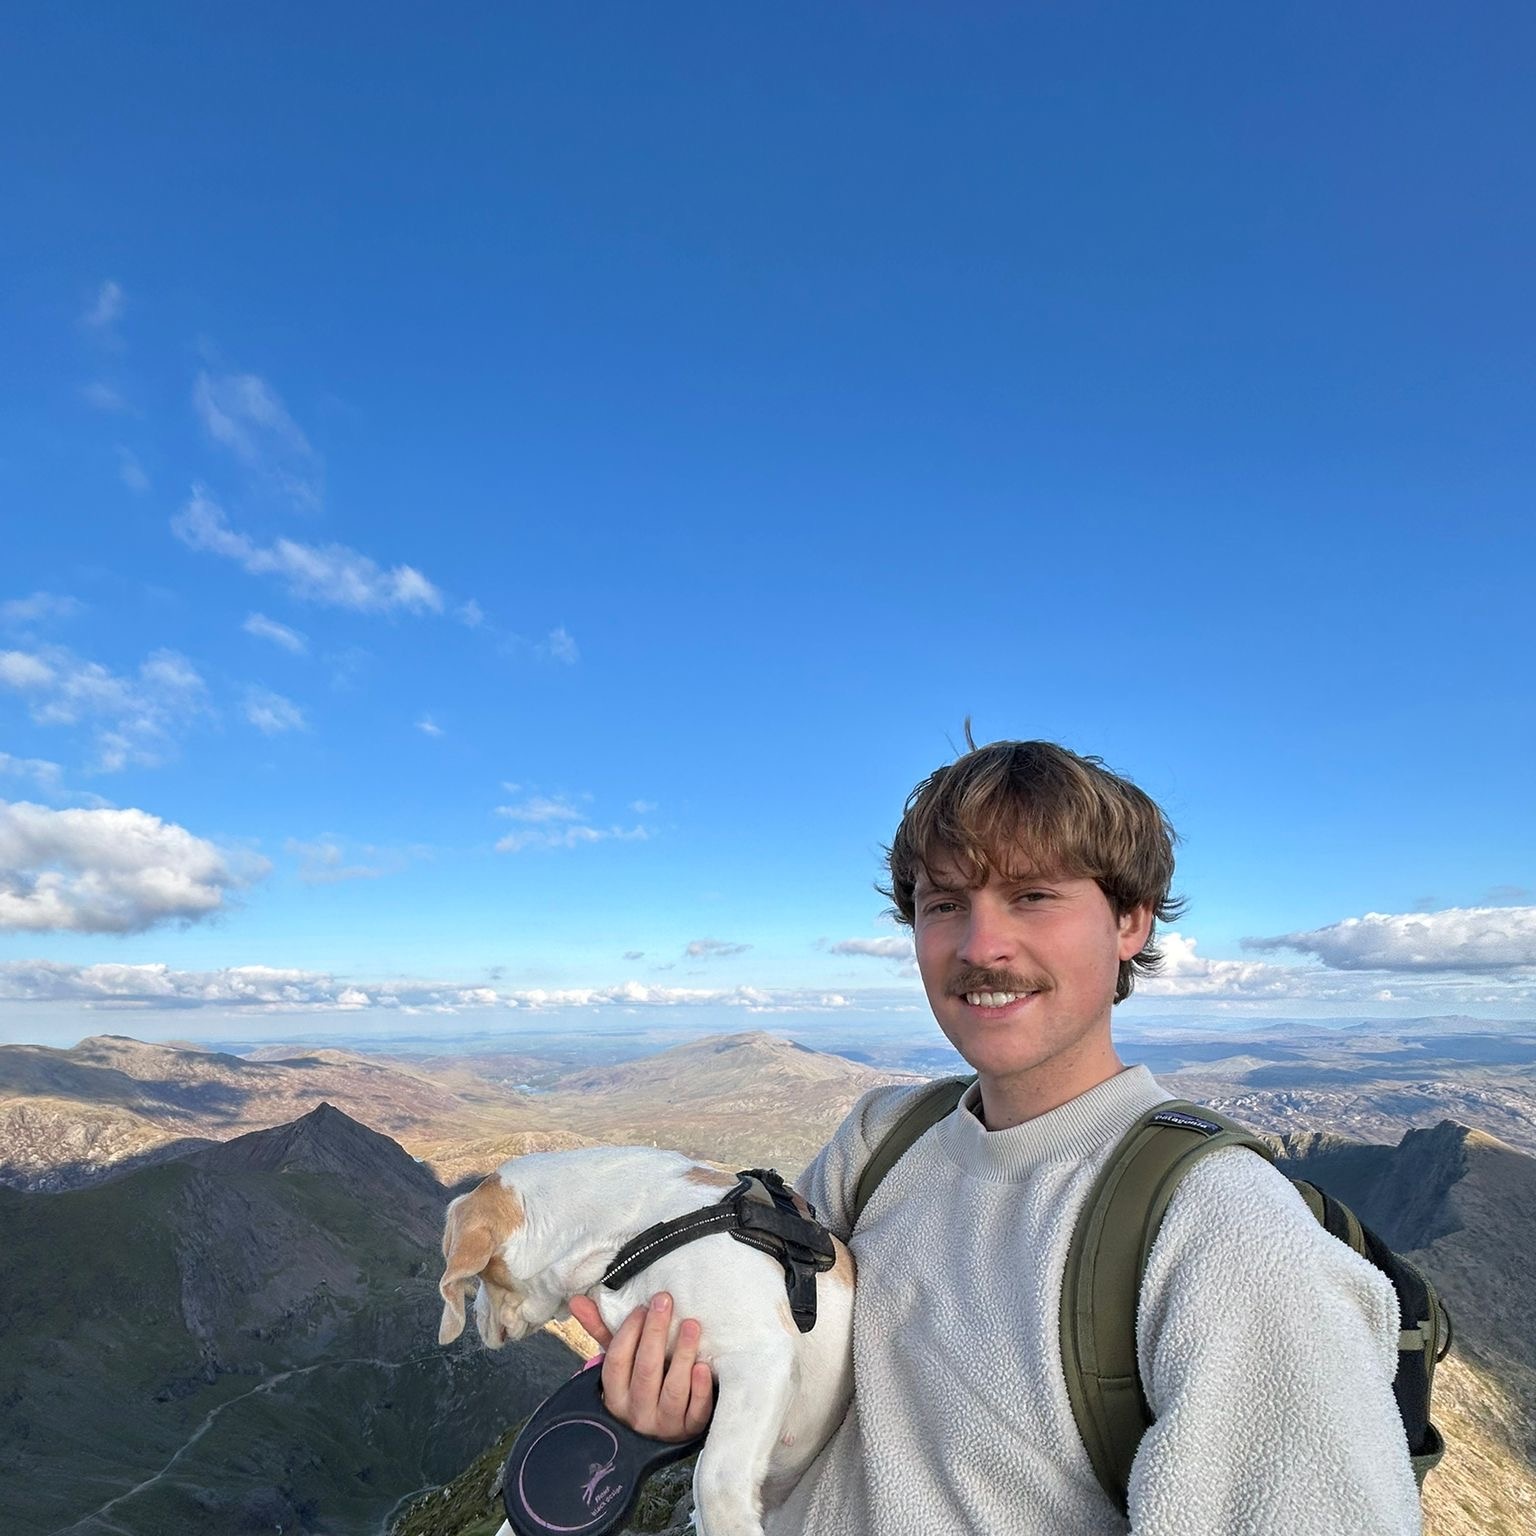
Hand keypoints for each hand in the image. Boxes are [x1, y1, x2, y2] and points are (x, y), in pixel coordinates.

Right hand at [567, 1292, 714, 1441]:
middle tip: (665, 1301)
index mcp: (616, 1396)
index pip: (616, 1361)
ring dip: (682, 1355)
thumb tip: (577, 1300)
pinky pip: (696, 1412)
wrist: (664, 1428)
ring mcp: (665, 1424)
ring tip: (691, 1325)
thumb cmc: (640, 1384)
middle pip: (646, 1370)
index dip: (629, 1332)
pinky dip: (700, 1389)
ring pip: (673, 1390)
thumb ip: (601, 1330)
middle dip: (655, 1333)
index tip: (642, 1307)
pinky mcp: (691, 1430)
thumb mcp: (620, 1363)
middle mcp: (637, 1412)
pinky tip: (703, 1366)